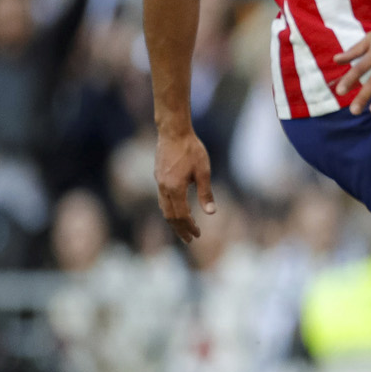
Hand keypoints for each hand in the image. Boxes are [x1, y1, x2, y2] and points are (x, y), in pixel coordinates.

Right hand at [155, 128, 214, 242]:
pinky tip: (177, 210)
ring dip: (174, 221)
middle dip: (180, 229)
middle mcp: (164, 188)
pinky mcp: (158, 177)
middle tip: (190, 239)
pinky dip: (170, 210)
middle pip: (170, 216)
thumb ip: (206, 193)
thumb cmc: (191, 149)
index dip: (189, 227)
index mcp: (175, 188)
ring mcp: (159, 182)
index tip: (198, 235)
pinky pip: (162, 199)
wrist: (173, 132)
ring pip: (164, 208)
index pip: (182, 215)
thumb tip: (211, 213)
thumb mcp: (203, 171)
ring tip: (183, 228)